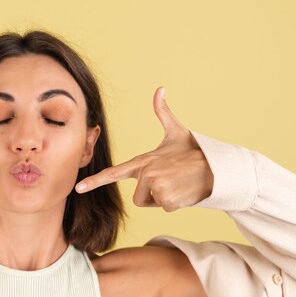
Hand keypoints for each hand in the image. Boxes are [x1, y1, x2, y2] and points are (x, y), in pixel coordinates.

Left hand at [74, 87, 213, 211]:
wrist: (216, 166)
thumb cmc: (195, 151)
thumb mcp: (176, 131)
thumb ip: (163, 112)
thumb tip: (160, 88)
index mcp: (143, 160)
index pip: (114, 172)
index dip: (95, 180)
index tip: (79, 187)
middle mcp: (145, 172)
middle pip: (138, 197)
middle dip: (154, 196)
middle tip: (171, 182)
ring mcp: (154, 185)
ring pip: (151, 203)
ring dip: (165, 200)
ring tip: (178, 185)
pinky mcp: (165, 197)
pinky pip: (164, 208)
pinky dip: (176, 204)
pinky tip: (184, 191)